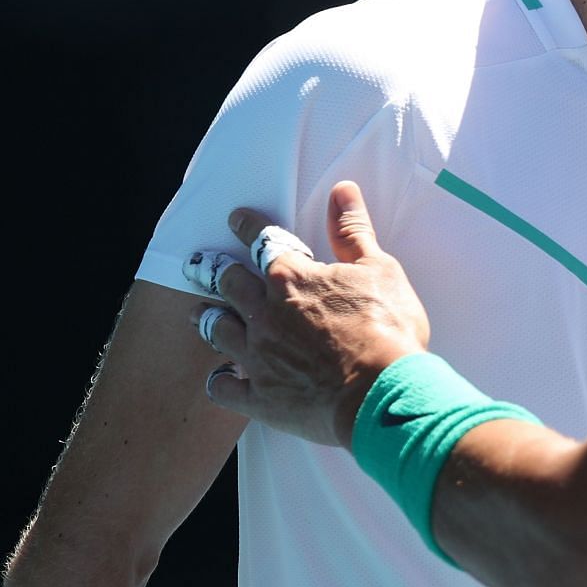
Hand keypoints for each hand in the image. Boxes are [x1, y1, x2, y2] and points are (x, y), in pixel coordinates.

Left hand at [195, 181, 429, 447]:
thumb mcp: (379, 270)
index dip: (248, 226)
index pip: (262, 241)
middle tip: (202, 266)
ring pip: (217, 330)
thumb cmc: (387, 328)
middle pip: (229, 284)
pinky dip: (221, 379)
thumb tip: (342, 191)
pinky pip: (223, 385)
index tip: (236, 219)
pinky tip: (223, 377)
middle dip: (216, 272)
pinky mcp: (258, 395)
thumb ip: (352, 231)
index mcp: (292, 277)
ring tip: (199, 314)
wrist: (381, 393)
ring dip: (208, 319)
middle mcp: (264, 313)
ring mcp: (257, 356)